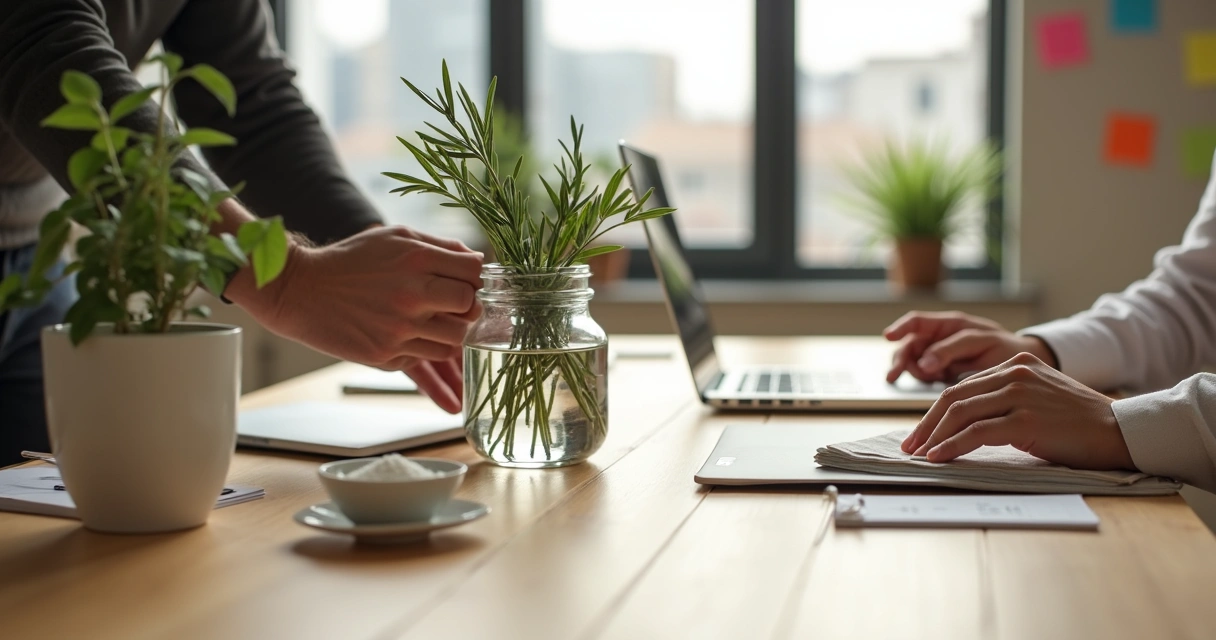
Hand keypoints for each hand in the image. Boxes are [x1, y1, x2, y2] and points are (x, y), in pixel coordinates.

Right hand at [230, 225, 482, 412]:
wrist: (301, 291)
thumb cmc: (352, 260)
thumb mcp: (395, 237)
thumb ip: (438, 246)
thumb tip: (476, 260)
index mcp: (417, 260)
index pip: (474, 272)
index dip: (474, 277)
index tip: (464, 280)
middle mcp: (412, 296)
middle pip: (472, 308)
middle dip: (468, 306)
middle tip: (454, 304)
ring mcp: (399, 330)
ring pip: (455, 341)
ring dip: (449, 332)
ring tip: (430, 320)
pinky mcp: (386, 355)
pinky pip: (425, 358)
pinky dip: (422, 347)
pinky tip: (404, 334)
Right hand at [883, 311, 1056, 383]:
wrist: (1024, 370)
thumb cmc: (1006, 348)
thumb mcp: (982, 343)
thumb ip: (951, 349)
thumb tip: (923, 362)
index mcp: (950, 325)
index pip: (917, 322)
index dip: (900, 328)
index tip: (888, 337)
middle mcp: (941, 339)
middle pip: (909, 345)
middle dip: (902, 359)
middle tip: (894, 376)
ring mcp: (940, 357)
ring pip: (914, 363)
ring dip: (913, 371)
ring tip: (929, 378)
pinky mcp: (943, 374)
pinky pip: (924, 376)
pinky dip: (924, 381)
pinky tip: (935, 384)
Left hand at [900, 352, 1134, 469]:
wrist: (1119, 431)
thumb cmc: (1079, 423)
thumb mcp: (1038, 397)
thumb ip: (1005, 399)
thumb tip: (963, 422)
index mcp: (1015, 364)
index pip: (962, 387)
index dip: (935, 412)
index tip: (921, 433)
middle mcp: (1015, 373)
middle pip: (954, 397)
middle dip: (927, 424)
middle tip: (910, 446)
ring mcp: (1020, 394)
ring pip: (961, 413)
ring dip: (934, 436)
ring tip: (919, 455)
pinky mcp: (1026, 420)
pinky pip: (976, 432)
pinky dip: (952, 446)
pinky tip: (939, 457)